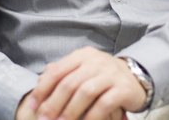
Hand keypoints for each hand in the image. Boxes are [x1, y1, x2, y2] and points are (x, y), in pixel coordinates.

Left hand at [19, 47, 143, 119]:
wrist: (136, 77)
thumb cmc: (103, 77)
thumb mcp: (83, 69)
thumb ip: (63, 73)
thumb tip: (40, 81)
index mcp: (82, 56)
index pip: (57, 70)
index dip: (42, 89)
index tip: (33, 106)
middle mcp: (96, 61)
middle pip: (69, 83)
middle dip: (53, 103)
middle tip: (44, 119)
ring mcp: (110, 74)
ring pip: (85, 92)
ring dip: (70, 111)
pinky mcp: (123, 88)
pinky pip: (104, 103)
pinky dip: (91, 116)